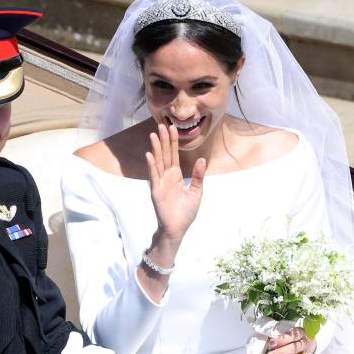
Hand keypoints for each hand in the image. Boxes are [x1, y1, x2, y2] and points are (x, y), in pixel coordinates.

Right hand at [145, 123, 205, 241]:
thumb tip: (203, 160)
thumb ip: (198, 176)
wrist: (178, 229)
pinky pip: (154, 176)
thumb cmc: (186, 212)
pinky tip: (150, 154)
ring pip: (158, 162)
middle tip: (161, 124)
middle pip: (165, 155)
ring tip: (153, 135)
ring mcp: (160, 183)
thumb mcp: (196, 192)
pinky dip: (152, 165)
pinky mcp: (156, 192)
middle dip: (163, 140)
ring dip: (156, 148)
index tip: (172, 128)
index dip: (173, 142)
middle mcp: (166, 177)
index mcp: (176, 176)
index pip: (174, 155)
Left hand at [263, 327, 321, 353]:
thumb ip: (279, 336)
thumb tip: (267, 341)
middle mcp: (306, 343)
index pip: (292, 335)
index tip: (271, 344)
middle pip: (295, 348)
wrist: (308, 339)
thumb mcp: (288, 333)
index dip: (281, 340)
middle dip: (281, 352)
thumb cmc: (293, 337)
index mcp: (300, 333)